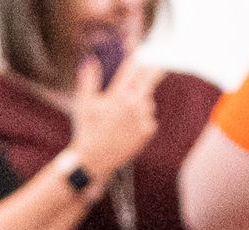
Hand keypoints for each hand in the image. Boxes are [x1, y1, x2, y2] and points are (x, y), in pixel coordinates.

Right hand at [70, 52, 160, 179]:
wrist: (94, 162)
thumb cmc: (87, 132)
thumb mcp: (83, 104)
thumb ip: (89, 79)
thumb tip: (91, 59)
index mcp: (119, 94)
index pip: (135, 66)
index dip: (142, 54)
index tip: (148, 48)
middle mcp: (134, 103)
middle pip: (152, 76)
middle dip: (157, 66)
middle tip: (165, 57)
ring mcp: (143, 117)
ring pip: (149, 100)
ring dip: (141, 101)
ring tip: (123, 116)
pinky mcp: (147, 131)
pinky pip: (149, 119)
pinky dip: (142, 120)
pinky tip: (127, 129)